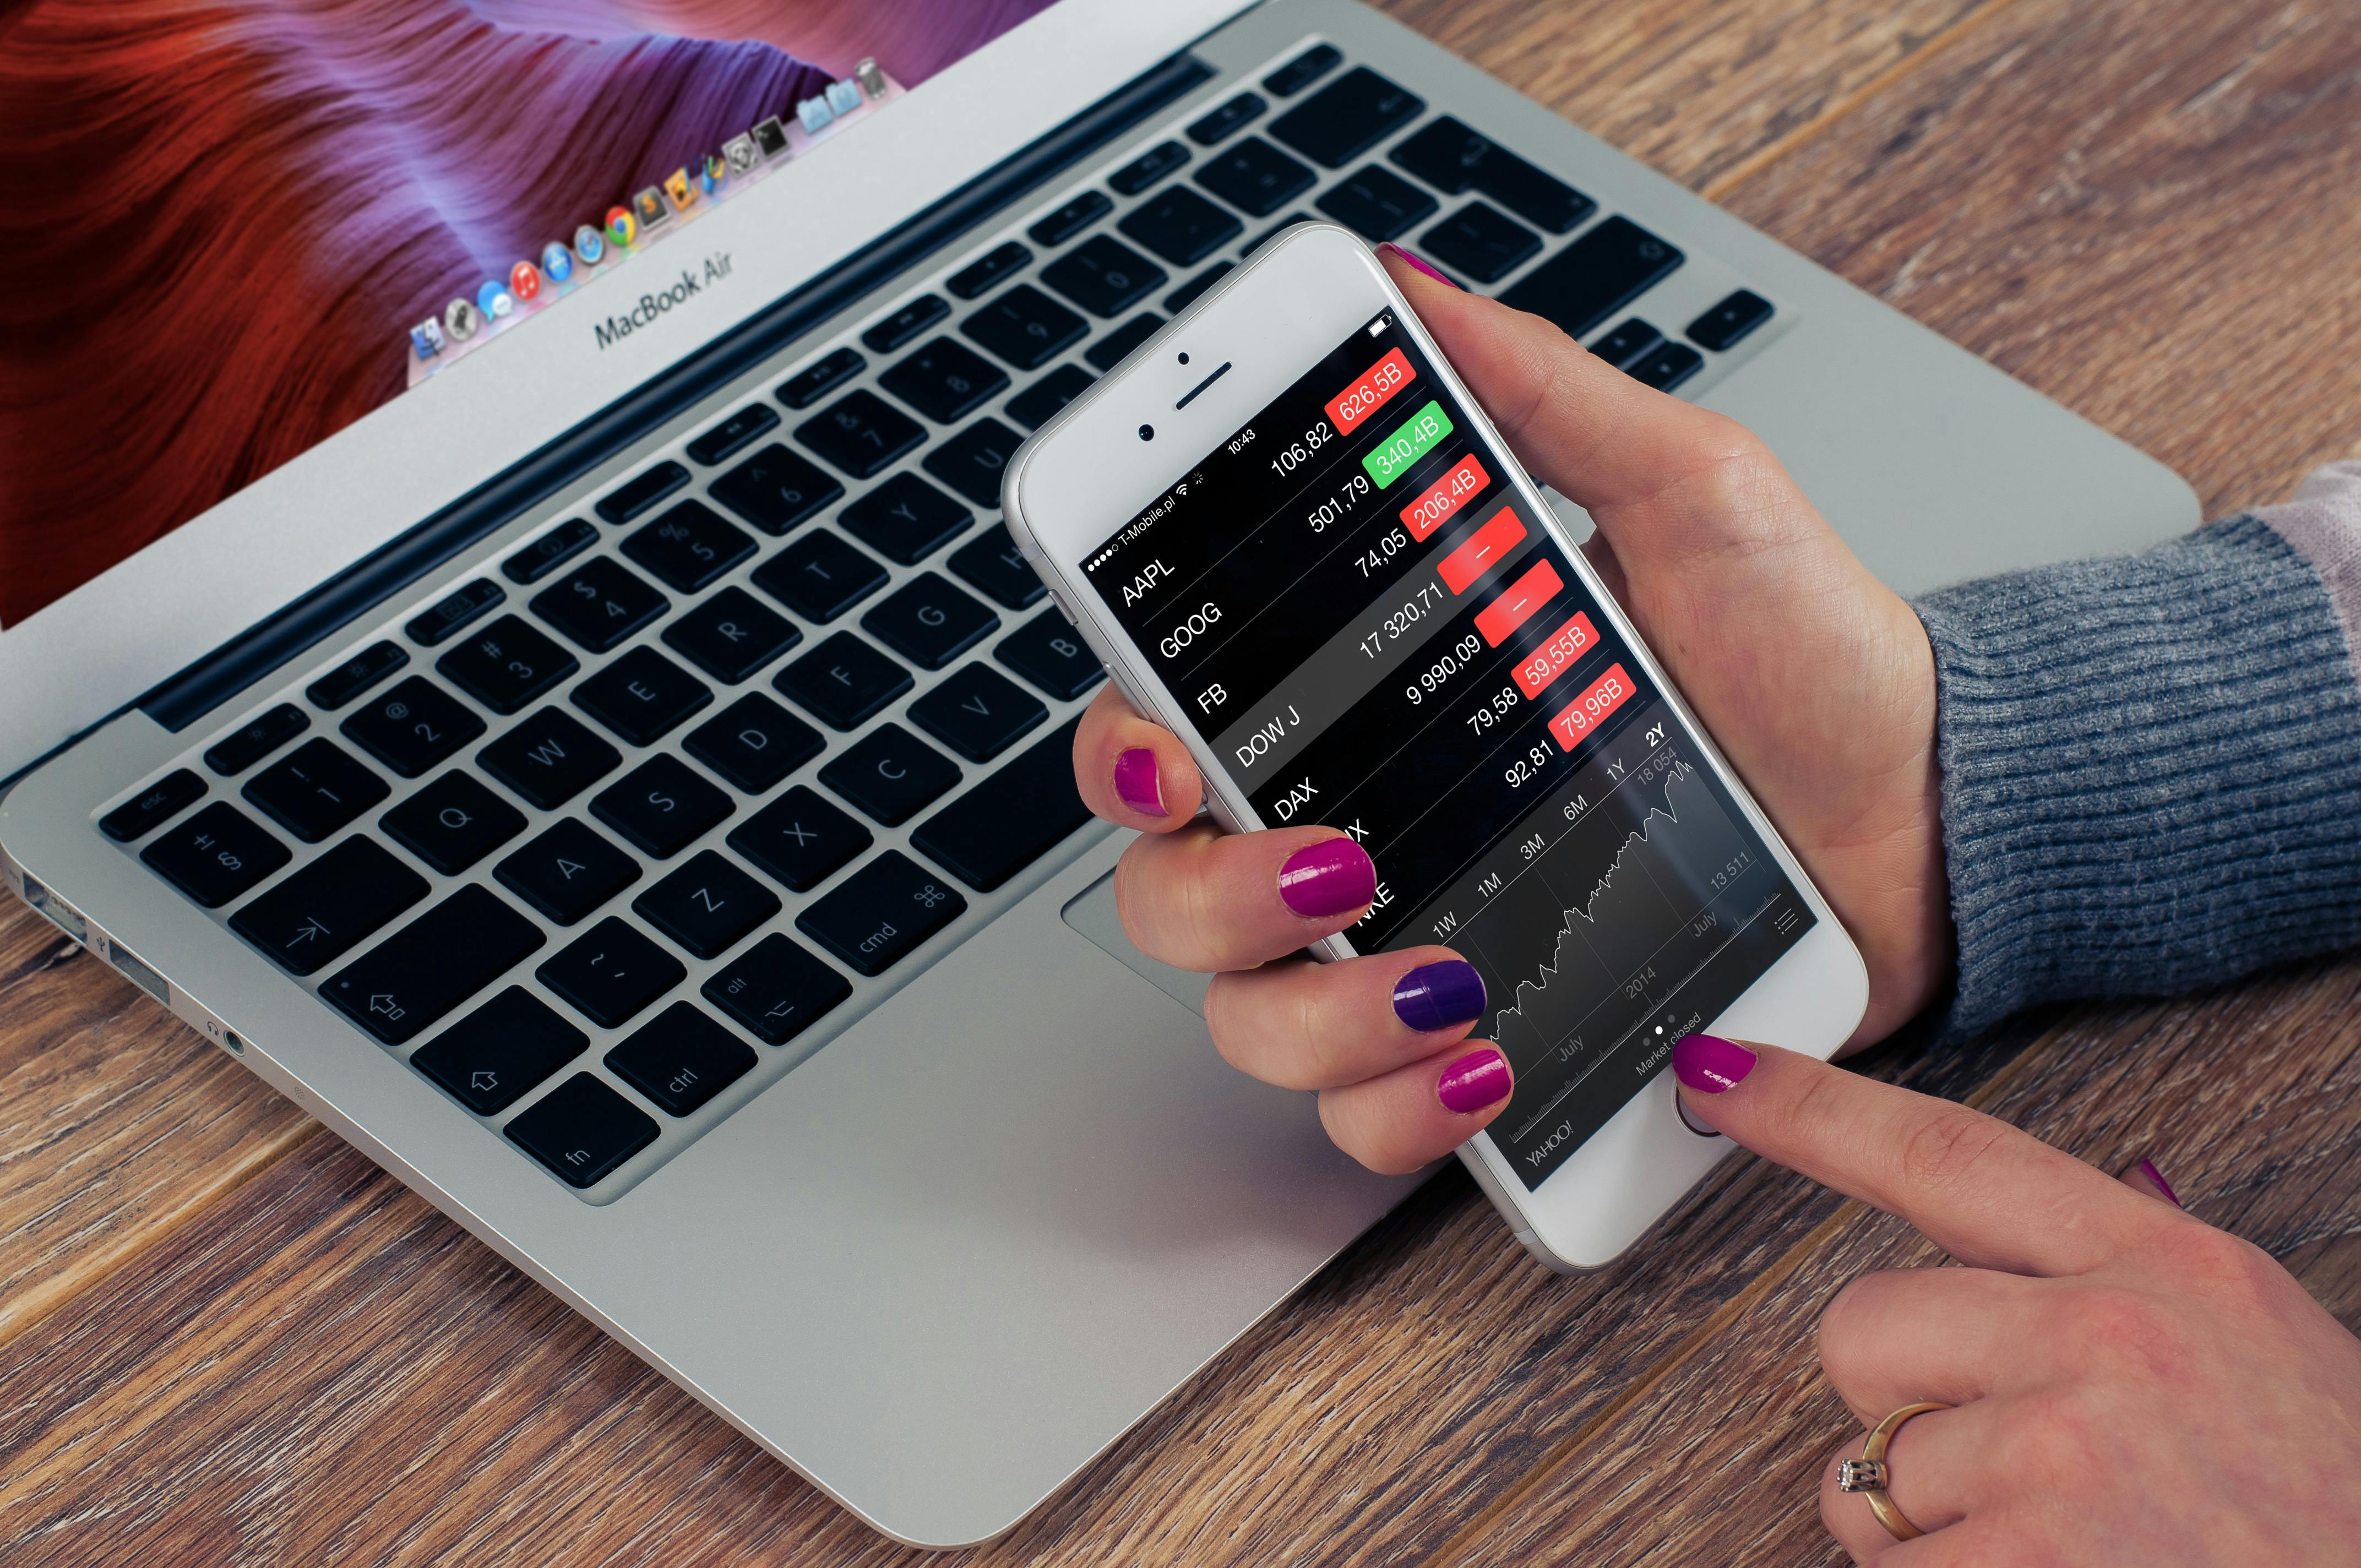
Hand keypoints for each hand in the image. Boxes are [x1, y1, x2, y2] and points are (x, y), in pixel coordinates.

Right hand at [1071, 252, 1950, 1171]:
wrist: (1928, 811)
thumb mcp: (1686, 491)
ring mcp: (1408, 949)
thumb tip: (1406, 285)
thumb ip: (1538, 398)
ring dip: (1321, 1018)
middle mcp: (1361, 828)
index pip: (1171, 724)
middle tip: (1340, 866)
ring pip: (1251, 1022)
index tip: (1171, 759)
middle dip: (1220, 896)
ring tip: (1454, 982)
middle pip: (1171, 892)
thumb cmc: (1809, 656)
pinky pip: (1367, 1119)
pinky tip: (1486, 1059)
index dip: (1125, 751)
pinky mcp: (1480, 1047)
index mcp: (1368, 698)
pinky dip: (1402, 1108)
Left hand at [1672, 1033, 2360, 1562]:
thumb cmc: (2329, 1518)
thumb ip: (2117, 1295)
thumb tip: (1985, 1262)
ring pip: (1864, 1474)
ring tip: (2063, 1553)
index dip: (1814, 1108)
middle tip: (2013, 1470)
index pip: (1948, 1153)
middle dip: (1897, 1405)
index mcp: (2169, 1269)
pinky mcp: (2025, 1566)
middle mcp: (2109, 1342)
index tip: (1717, 1072)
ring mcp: (2064, 1458)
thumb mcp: (2256, 1359)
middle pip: (1861, 1325)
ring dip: (1929, 1533)